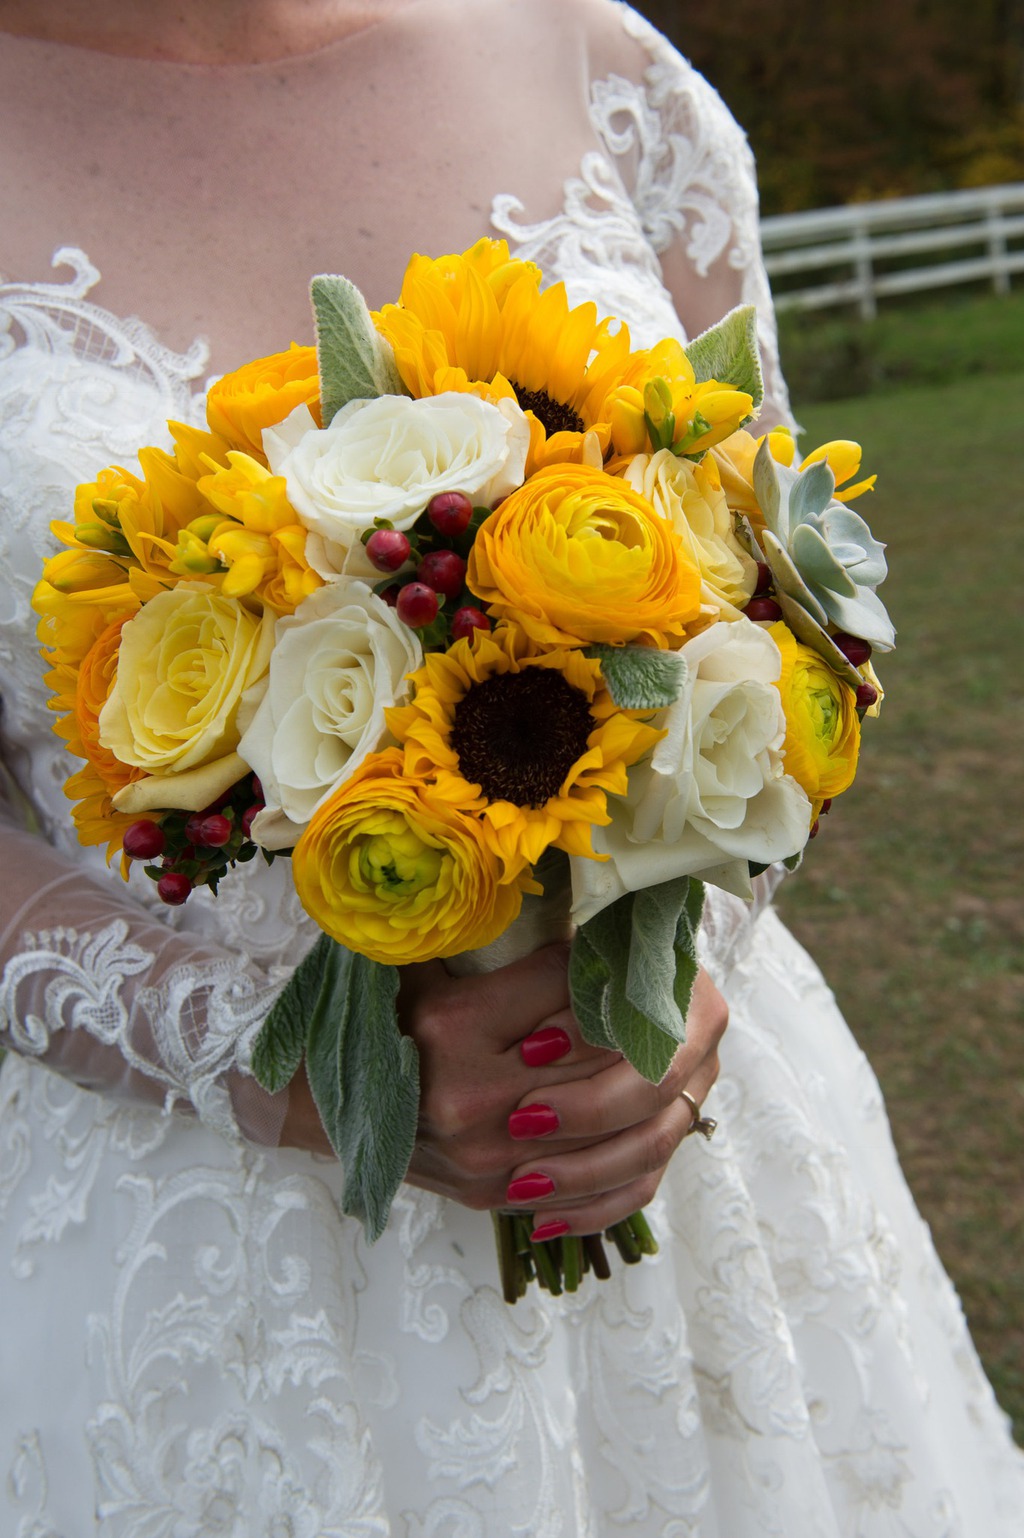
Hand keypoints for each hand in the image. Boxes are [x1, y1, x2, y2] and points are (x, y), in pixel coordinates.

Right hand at [280, 946, 727, 1234]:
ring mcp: (489, 1163)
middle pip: (608, 1058)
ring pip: (621, 1134)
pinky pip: (599, 1194)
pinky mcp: (496, 1199)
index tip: (622, 937)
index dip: (606, 954)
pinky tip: (654, 1127)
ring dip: (661, 1091)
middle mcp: (473, 1100)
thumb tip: (567, 889)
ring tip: (675, 1056)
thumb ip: (482, 928)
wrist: (314, 1105)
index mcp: (454, 1027)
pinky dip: (639, 1162)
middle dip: (650, 1018)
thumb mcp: (419, 959)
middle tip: (672, 990)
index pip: (570, 983)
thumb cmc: (371, 1017)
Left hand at [502, 967, 725, 1235]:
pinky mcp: (663, 1141)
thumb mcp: (571, 962)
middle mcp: (701, 1054)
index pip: (647, 1025)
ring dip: (583, 1172)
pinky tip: (545, 1221)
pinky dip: (593, 1207)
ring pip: (648, 1152)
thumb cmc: (573, 966)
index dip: (589, 1038)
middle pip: (653, 1096)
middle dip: (584, 1113)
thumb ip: (566, 983)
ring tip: (522, 1181)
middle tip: (520, 1121)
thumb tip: (539, 1046)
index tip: (530, 1049)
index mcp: (691, 1001)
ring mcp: (688, 1101)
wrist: (603, 989)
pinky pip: (639, 1189)